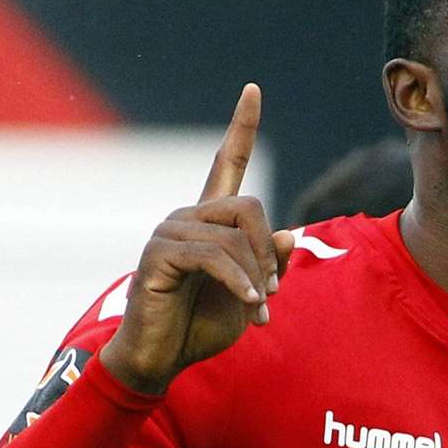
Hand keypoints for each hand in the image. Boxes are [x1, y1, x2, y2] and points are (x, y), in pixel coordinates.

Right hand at [100, 84, 295, 394]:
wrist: (161, 357)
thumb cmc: (201, 326)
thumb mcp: (251, 294)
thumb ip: (269, 263)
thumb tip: (288, 231)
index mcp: (210, 221)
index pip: (225, 163)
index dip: (241, 128)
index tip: (253, 90)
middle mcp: (188, 217)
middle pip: (249, 207)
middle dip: (268, 253)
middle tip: (271, 292)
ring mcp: (170, 232)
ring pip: (234, 235)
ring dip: (256, 276)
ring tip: (257, 308)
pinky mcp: (159, 254)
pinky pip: (215, 256)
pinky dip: (240, 282)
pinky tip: (249, 302)